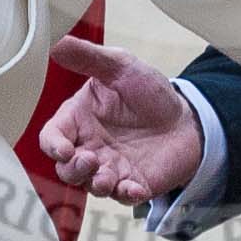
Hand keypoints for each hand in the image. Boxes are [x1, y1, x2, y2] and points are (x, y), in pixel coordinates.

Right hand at [37, 36, 205, 205]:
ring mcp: (111, 168)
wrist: (187, 117)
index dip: (53, 146)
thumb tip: (56, 43)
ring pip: (91, 186)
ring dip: (96, 184)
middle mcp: (90, 147)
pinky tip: (134, 188)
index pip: (52, 137)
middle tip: (89, 159)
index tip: (63, 149)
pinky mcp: (133, 184)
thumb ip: (88, 58)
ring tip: (107, 177)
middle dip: (73, 170)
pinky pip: (123, 197)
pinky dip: (126, 195)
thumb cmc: (149, 92)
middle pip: (66, 169)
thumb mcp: (120, 66)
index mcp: (80, 120)